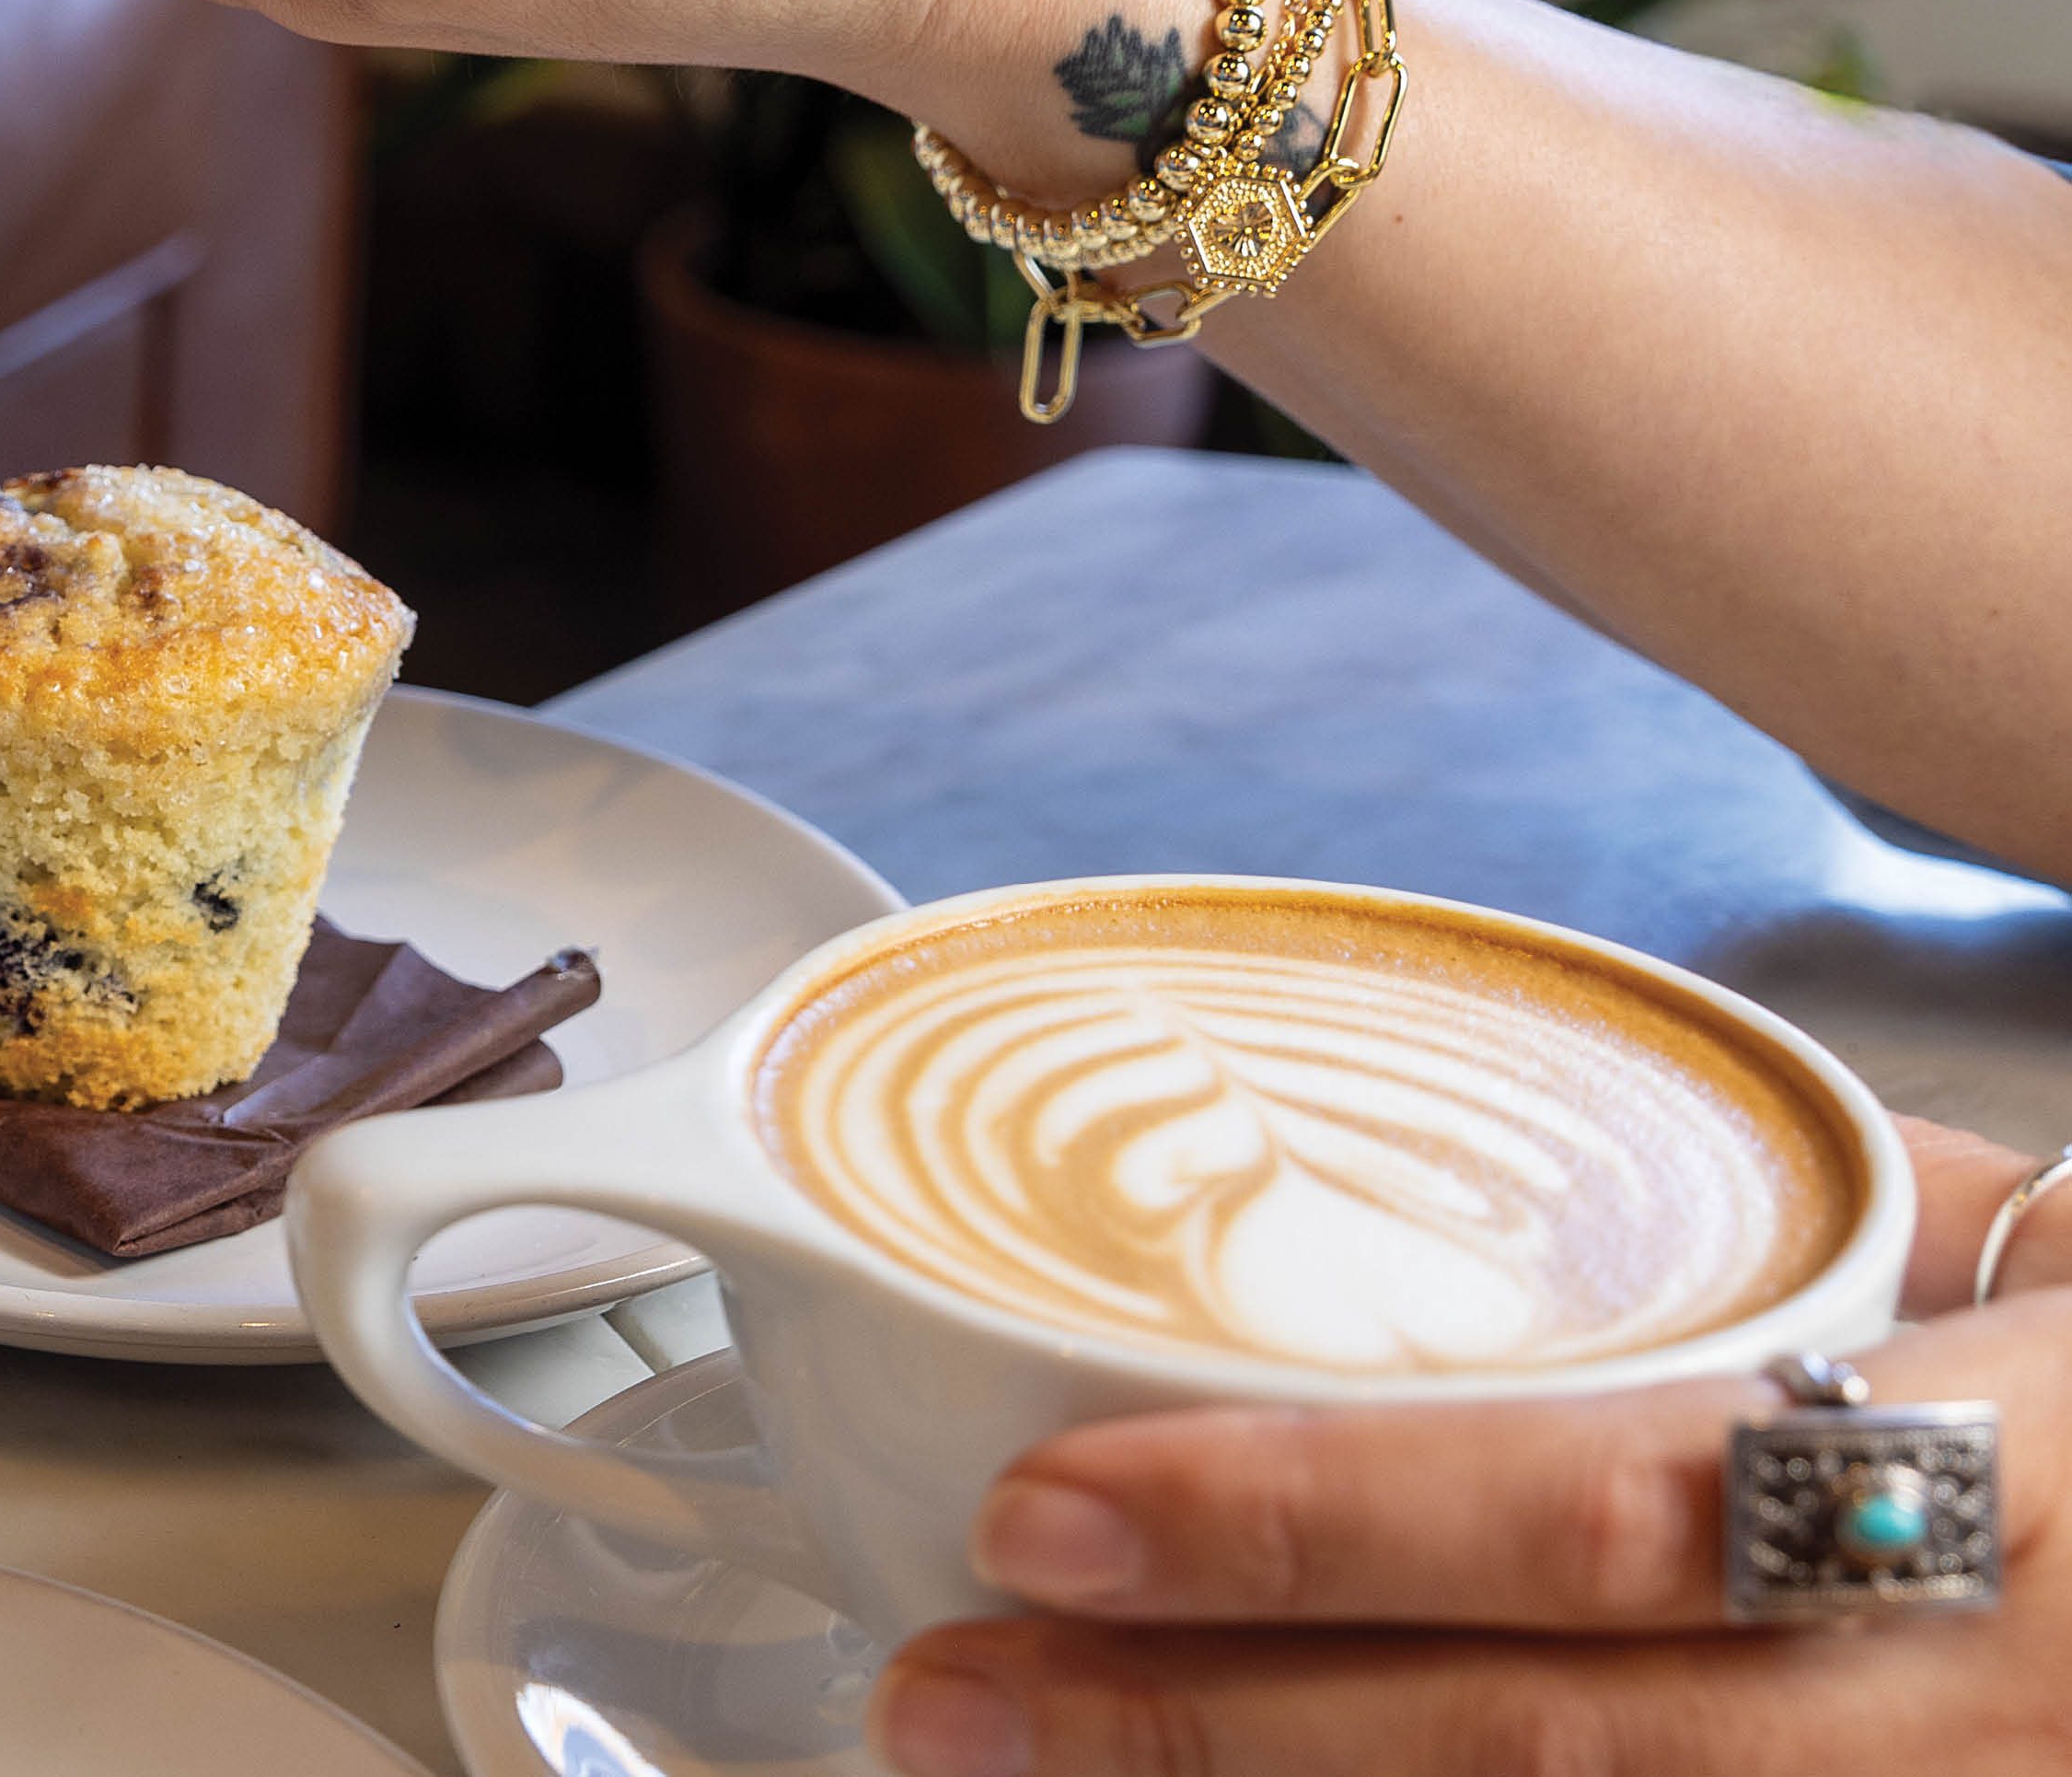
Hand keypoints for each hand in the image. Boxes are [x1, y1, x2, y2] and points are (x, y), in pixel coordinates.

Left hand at [876, 1116, 2071, 1775]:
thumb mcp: (2044, 1246)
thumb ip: (1792, 1238)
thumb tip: (1477, 1181)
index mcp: (2039, 1478)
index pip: (1626, 1510)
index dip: (1322, 1529)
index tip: (1043, 1501)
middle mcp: (2006, 1715)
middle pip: (1559, 1754)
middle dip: (1207, 1742)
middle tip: (939, 1694)